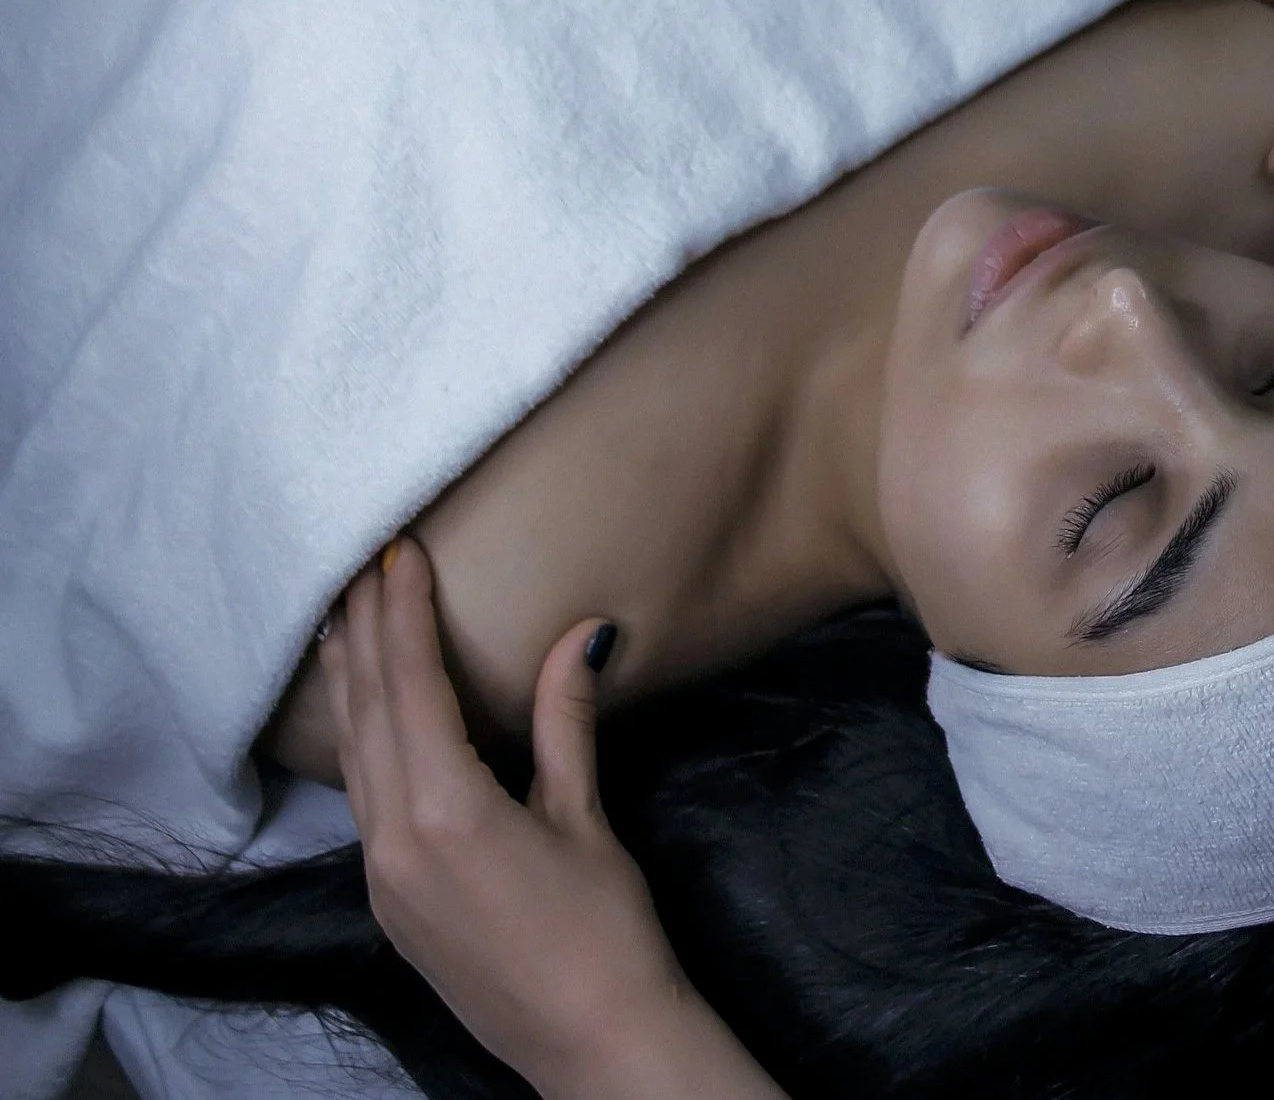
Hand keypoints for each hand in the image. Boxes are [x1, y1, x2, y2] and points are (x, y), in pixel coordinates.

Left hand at [320, 538, 783, 1098]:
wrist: (591, 1043)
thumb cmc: (604, 931)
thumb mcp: (585, 819)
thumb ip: (566, 723)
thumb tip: (583, 634)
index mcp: (445, 810)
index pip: (410, 685)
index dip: (401, 613)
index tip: (399, 553)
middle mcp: (393, 839)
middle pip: (365, 713)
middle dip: (361, 634)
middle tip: (361, 566)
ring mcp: (381, 874)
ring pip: (352, 756)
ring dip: (349, 683)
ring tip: (345, 621)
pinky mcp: (386, 900)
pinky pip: (359, 798)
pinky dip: (359, 740)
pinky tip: (367, 716)